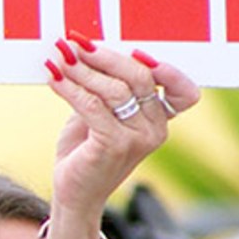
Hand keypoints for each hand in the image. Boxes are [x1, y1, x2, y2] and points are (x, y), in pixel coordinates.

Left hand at [44, 37, 198, 228]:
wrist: (75, 194)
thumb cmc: (86, 151)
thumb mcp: (100, 115)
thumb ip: (105, 88)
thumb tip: (87, 51)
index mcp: (159, 120)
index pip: (183, 92)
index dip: (168, 69)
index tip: (136, 51)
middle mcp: (155, 130)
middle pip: (140, 78)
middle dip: (105, 57)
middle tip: (77, 44)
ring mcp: (137, 139)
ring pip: (113, 89)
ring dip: (82, 69)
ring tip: (59, 58)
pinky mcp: (112, 145)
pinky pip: (91, 105)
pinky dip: (70, 88)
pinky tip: (54, 78)